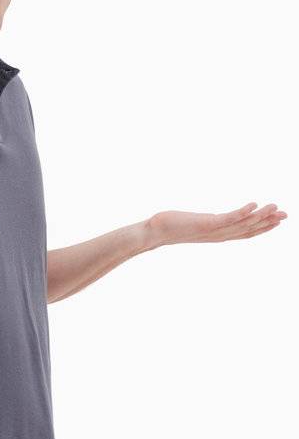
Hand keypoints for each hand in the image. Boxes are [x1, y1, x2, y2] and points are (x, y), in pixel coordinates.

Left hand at [147, 200, 286, 247]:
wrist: (153, 233)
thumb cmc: (168, 228)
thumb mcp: (191, 225)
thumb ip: (201, 224)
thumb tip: (203, 221)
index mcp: (216, 235)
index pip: (243, 233)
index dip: (261, 228)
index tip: (276, 221)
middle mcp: (217, 235)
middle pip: (247, 230)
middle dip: (267, 223)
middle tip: (285, 215)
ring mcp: (212, 231)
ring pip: (242, 224)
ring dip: (260, 217)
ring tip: (276, 208)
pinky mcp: (206, 225)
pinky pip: (228, 218)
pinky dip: (242, 212)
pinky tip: (254, 203)